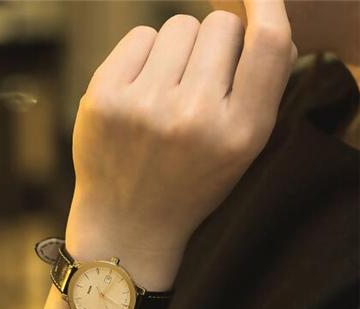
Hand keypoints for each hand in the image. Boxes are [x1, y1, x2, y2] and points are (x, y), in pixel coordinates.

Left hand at [66, 1, 295, 267]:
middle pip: (220, 25)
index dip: (269, 8)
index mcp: (238, 134)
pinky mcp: (104, 97)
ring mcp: (145, 106)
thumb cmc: (189, 186)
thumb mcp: (239, 153)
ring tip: (168, 92)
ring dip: (179, 50)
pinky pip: (140, 36)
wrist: (129, 223)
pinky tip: (141, 91)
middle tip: (198, 81)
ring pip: (178, 25)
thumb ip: (258, 93)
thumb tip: (261, 24)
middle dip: (215, 45)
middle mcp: (193, 117)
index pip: (270, 45)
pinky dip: (145, 55)